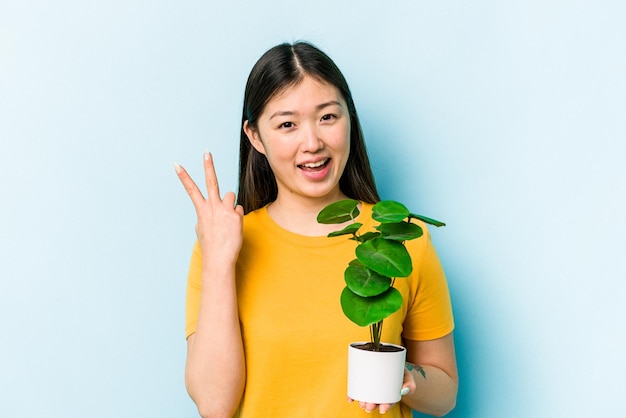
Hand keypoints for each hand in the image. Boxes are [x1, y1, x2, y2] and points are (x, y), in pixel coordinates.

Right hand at [175, 152, 243, 266]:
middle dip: (208, 166)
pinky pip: (239, 209)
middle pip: (211, 182)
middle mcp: (212, 207)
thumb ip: (203, 217)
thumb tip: (205, 214)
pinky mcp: (236, 215)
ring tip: (227, 220)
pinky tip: (234, 227)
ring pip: (230, 196)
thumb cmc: (210, 246)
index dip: (183, 176)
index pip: (191, 190)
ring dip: (230, 205)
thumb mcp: (201, 230)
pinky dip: (238, 217)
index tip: (176, 164)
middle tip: (206, 152)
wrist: (219, 259)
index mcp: (202, 210)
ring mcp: (225, 210)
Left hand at [349, 367, 416, 413]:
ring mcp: (372, 387)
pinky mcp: (365, 382)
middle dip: (372, 405)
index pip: (388, 401)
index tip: (382, 409)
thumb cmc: (400, 371)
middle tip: (369, 406)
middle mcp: (381, 392)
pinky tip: (350, 399)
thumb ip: (410, 384)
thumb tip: (404, 391)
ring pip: (367, 397)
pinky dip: (353, 395)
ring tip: (361, 404)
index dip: (385, 407)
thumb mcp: (408, 376)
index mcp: (391, 393)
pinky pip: (358, 390)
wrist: (394, 362)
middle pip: (376, 400)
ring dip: (363, 402)